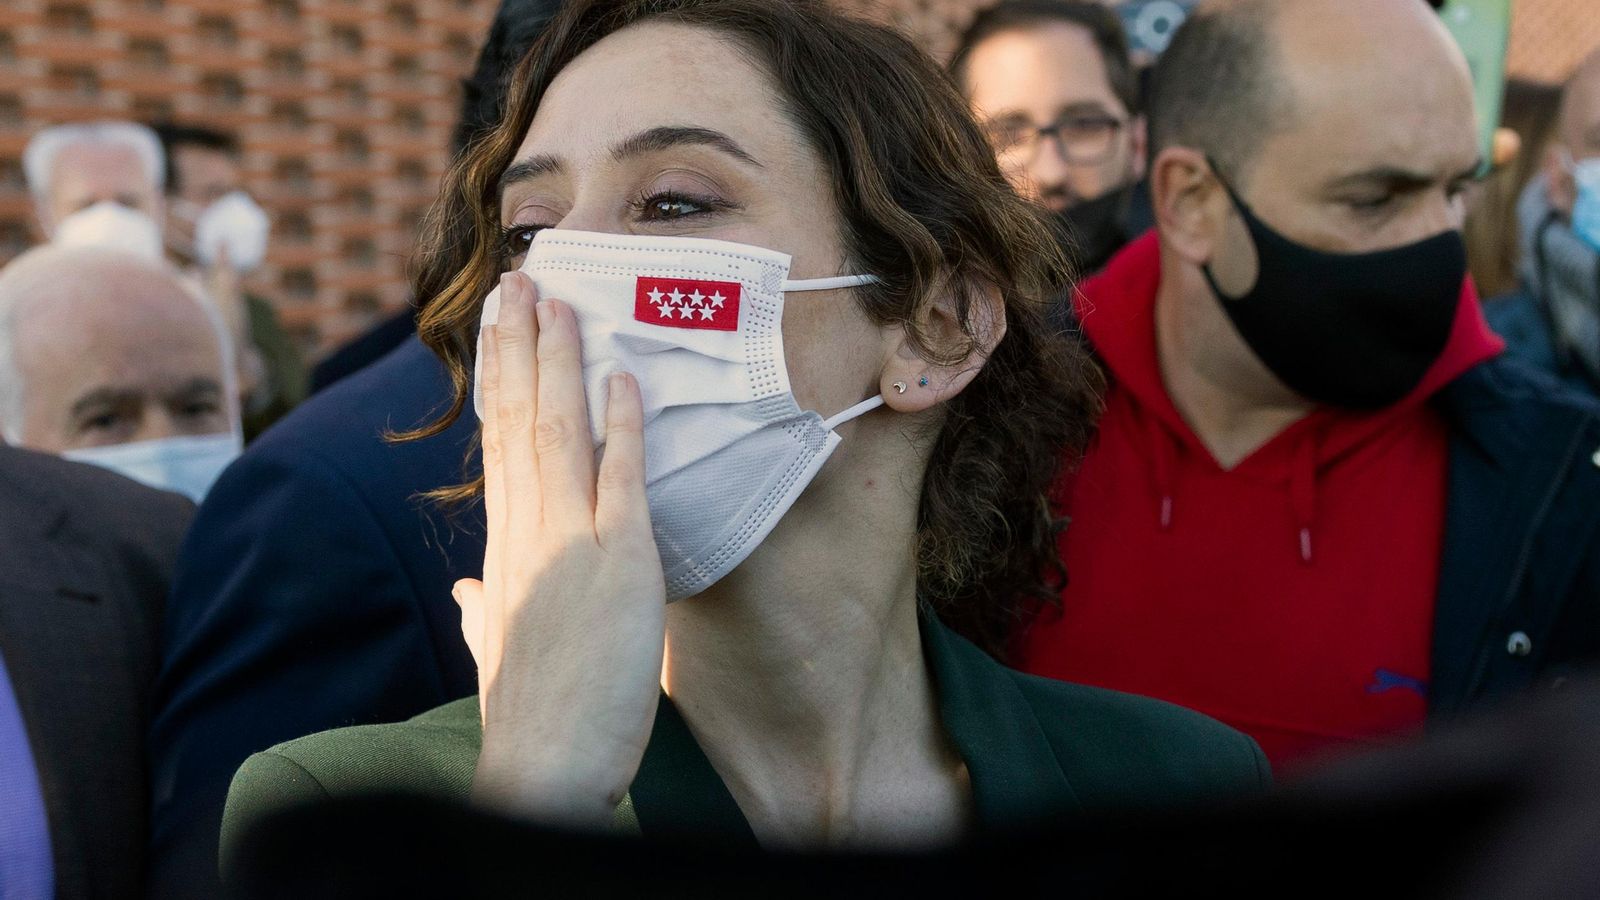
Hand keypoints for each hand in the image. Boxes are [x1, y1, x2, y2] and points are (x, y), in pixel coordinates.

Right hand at [454, 270, 665, 827]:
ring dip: (558, 359)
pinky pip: (620, 477)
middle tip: (520, 281)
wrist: (546, 766)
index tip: (502, 331)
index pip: (500, 446)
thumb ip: (481, 614)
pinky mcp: (619, 562)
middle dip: (519, 346)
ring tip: (554, 298)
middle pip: (518, 420)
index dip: (502, 381)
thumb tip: (467, 594)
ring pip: (557, 430)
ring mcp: (570, 541)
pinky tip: (622, 374)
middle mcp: (527, 531)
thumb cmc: (529, 717)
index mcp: (505, 548)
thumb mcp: (495, 654)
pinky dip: (621, 423)